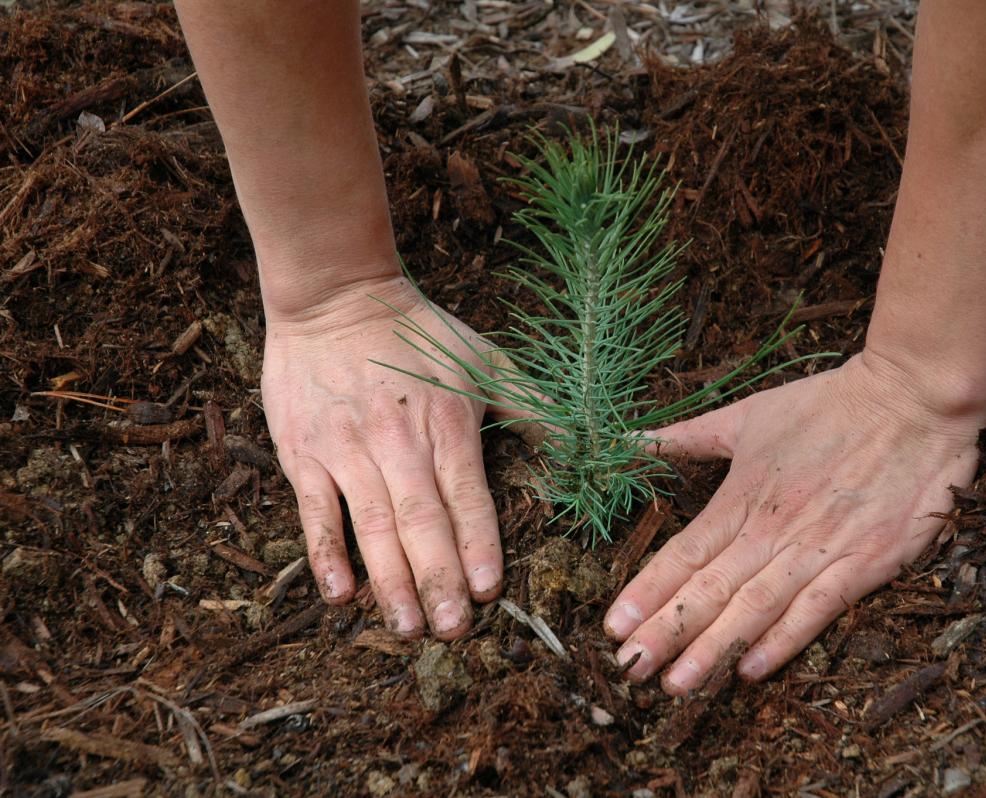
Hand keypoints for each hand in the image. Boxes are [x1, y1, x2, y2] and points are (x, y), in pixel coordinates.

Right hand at [262, 274, 504, 639]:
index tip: (489, 590)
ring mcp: (347, 449)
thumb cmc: (418, 332)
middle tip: (453, 631)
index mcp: (446, 423)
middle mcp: (398, 440)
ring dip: (390, 579)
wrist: (334, 296)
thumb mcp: (485, 359)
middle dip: (438, 578)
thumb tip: (589, 443)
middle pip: (421, 520)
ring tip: (407, 627)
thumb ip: (534, 406)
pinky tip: (340, 594)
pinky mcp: (304, 452)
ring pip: (371, 525)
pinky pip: (315, 510)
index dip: (478, 543)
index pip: (466, 494)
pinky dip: (326, 553)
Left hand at [604, 351, 985, 691]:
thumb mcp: (749, 414)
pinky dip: (783, 641)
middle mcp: (773, 529)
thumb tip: (632, 441)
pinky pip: (817, 610)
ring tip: (676, 685)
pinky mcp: (865, 563)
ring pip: (754, 607)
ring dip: (712, 649)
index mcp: (742, 495)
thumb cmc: (828, 405)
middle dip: (666, 632)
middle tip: (629, 670)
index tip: (612, 627)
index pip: (684, 553)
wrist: (912, 399)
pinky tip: (750, 671)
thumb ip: (689, 436)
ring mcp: (818, 549)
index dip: (647, 592)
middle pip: (710, 589)